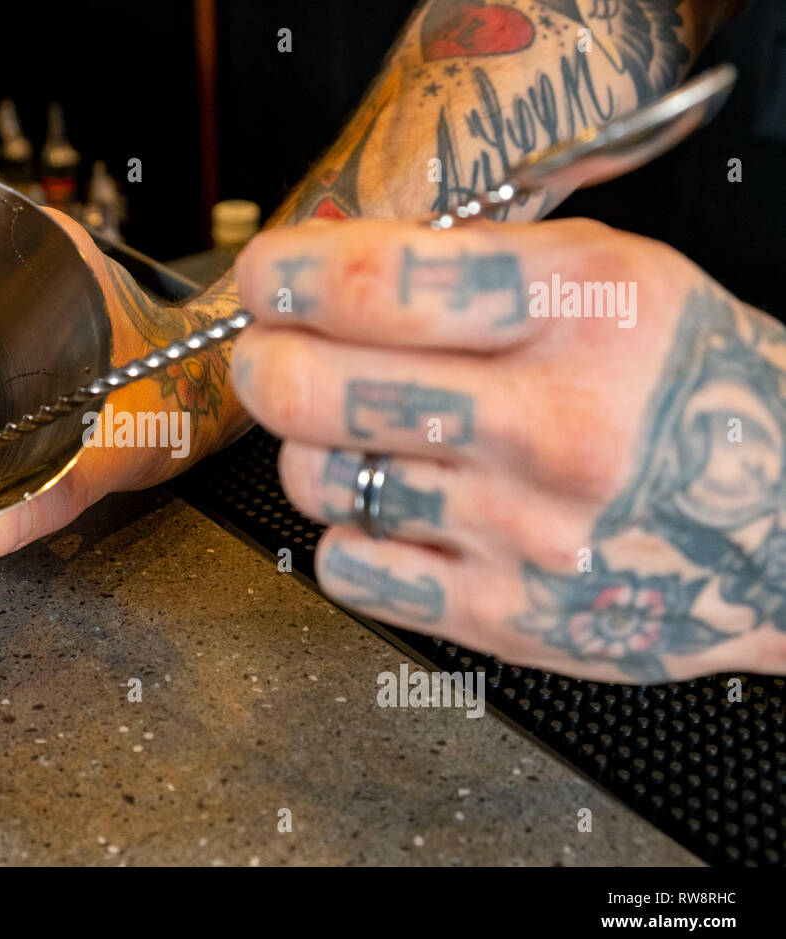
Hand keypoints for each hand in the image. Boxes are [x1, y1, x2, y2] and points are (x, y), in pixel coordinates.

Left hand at [233, 217, 785, 682]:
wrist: (782, 526)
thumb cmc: (685, 387)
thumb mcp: (612, 278)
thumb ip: (474, 263)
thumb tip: (327, 262)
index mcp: (584, 312)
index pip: (378, 284)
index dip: (286, 276)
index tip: (264, 277)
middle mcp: (552, 424)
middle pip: (316, 389)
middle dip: (264, 362)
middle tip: (270, 354)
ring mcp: (523, 532)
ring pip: (318, 480)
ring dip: (314, 450)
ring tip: (364, 436)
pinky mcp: (502, 616)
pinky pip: (347, 567)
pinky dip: (352, 532)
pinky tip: (401, 510)